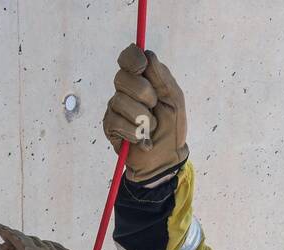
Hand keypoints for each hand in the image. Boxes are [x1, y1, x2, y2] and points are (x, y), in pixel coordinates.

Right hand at [102, 45, 188, 182]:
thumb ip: (162, 77)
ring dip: (142, 118)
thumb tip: (148, 55)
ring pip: (120, 101)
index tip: (143, 67)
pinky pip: (118, 122)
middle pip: (123, 77)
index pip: (128, 58)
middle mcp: (125, 90)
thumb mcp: (174, 99)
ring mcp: (116, 108)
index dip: (133, 59)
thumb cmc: (171, 128)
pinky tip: (141, 140)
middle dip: (144, 93)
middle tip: (154, 107)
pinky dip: (135, 133)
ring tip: (150, 128)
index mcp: (141, 79)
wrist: (166, 159)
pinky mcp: (110, 126)